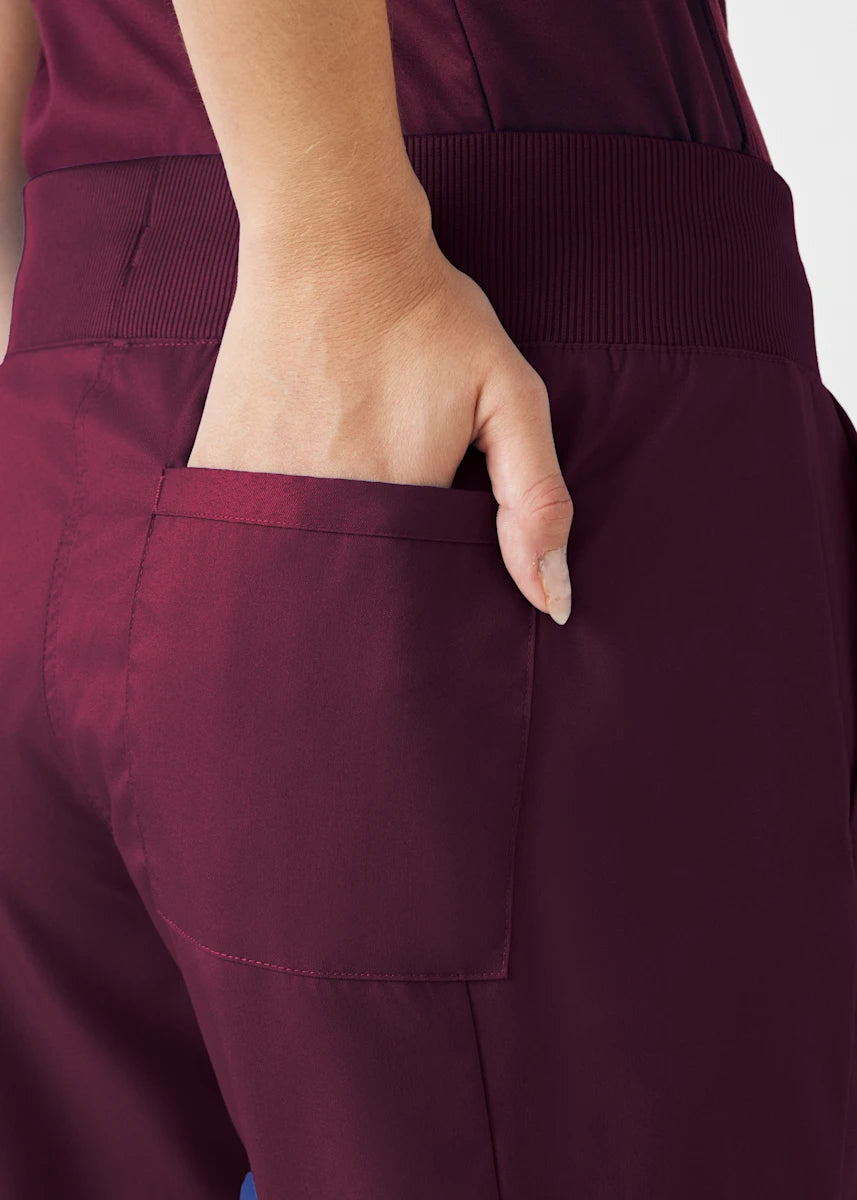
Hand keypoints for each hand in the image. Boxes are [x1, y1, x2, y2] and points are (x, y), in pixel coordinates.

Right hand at [187, 224, 572, 622]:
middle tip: (376, 515)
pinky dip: (259, 537)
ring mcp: (259, 490)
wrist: (331, 246)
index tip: (429, 567)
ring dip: (311, 565)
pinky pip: (235, 537)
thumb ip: (536, 499)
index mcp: (398, 505)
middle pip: (349, 596)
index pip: (413, 603)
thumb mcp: (509, 394)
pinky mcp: (218, 467)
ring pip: (291, 571)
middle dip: (368, 594)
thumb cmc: (429, 317)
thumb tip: (554, 601)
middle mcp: (322, 511)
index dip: (426, 599)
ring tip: (335, 493)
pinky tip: (286, 494)